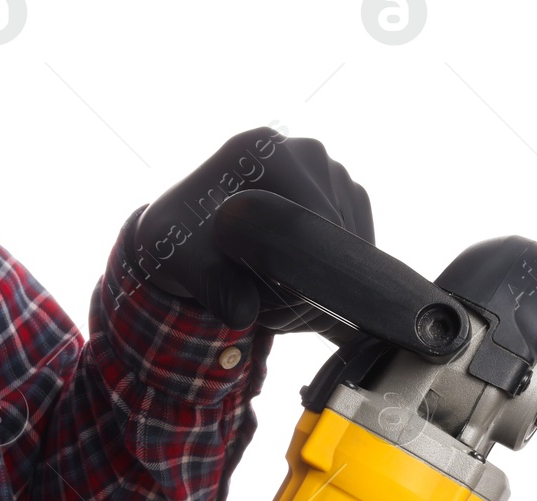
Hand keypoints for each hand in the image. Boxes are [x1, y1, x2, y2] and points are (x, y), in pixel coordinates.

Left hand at [133, 126, 373, 332]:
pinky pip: (357, 251)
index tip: (271, 307)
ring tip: (271, 301)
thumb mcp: (179, 259)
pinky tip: (292, 288)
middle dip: (307, 287)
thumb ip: (209, 284)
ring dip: (320, 289)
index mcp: (262, 150)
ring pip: (350, 248)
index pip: (306, 221)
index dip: (297, 274)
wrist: (191, 234)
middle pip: (333, 235)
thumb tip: (242, 312)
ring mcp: (332, 172)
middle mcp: (304, 150)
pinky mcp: (349, 197)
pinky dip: (331, 281)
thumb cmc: (180, 238)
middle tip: (267, 314)